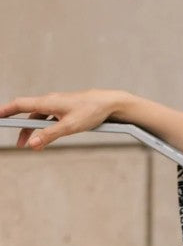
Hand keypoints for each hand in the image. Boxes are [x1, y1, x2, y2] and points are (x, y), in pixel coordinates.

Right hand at [0, 89, 126, 149]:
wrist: (109, 103)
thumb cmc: (91, 111)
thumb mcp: (69, 127)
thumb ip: (50, 135)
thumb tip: (33, 144)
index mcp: (48, 102)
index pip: (20, 105)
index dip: (6, 111)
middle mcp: (50, 101)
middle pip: (28, 113)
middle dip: (20, 127)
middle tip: (15, 141)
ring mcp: (58, 104)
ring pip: (39, 117)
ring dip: (33, 130)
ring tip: (29, 145)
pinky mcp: (65, 108)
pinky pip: (49, 118)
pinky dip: (44, 127)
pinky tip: (46, 136)